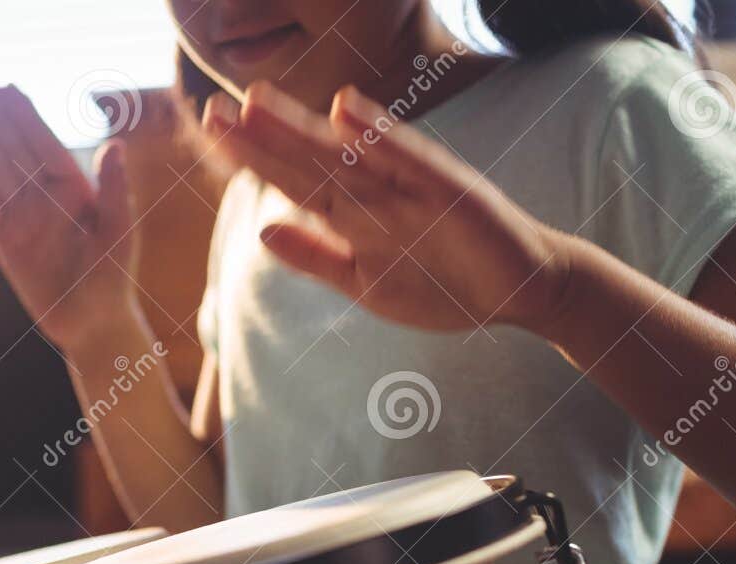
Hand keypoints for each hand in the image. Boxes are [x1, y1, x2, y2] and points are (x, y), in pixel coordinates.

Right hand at [0, 81, 140, 351]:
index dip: (27, 116)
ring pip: (3, 170)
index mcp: (75, 191)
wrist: (94, 323)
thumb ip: (114, 188)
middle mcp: (48, 200)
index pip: (46, 145)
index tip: (12, 88)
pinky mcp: (8, 243)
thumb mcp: (119, 231)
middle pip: (19, 149)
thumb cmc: (114, 277)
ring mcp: (26, 219)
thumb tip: (114, 144)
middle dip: (1, 116)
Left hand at [203, 82, 576, 337]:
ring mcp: (412, 187)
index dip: (255, 156)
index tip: (212, 130)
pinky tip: (345, 108)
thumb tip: (263, 233)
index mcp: (356, 214)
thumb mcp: (368, 283)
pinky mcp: (449, 191)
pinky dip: (378, 135)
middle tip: (212, 110)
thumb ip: (318, 258)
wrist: (523, 290)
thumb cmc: (445, 284)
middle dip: (262, 137)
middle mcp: (378, 191)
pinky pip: (408, 160)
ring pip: (348, 155)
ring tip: (257, 100)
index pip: (295, 181)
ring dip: (303, 128)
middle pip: (311, 161)